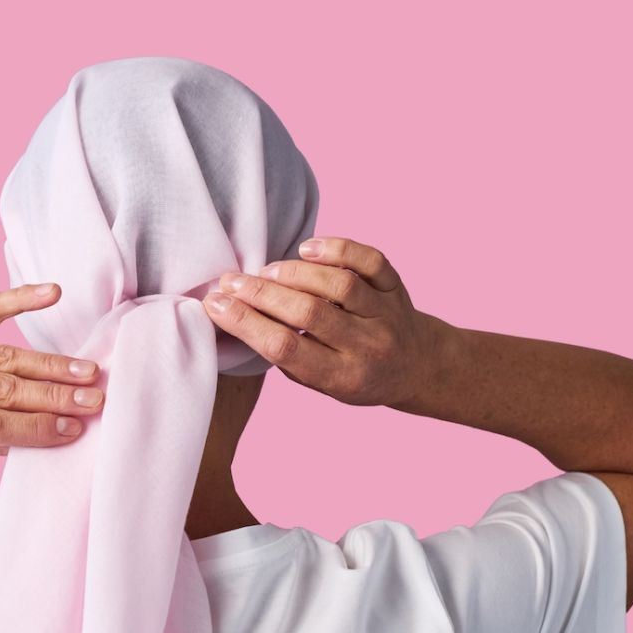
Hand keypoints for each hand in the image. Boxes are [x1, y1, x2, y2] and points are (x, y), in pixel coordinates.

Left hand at [0, 283, 104, 459]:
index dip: (34, 426)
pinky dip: (20, 299)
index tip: (73, 429)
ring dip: (51, 365)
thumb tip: (46, 434)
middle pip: (2, 388)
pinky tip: (51, 294)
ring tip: (87, 372)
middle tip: (93, 400)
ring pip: (4, 356)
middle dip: (53, 396)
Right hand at [203, 236, 442, 407]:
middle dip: (261, 294)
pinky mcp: (396, 286)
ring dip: (294, 273)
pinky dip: (338, 249)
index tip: (215, 305)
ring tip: (265, 271)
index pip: (286, 349)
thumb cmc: (355, 375)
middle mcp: (368, 346)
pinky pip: (370, 260)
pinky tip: (308, 249)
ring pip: (338, 284)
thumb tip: (237, 315)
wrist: (418, 366)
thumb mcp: (322, 384)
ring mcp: (385, 314)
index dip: (246, 324)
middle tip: (229, 281)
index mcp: (343, 377)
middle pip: (309, 313)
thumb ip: (287, 357)